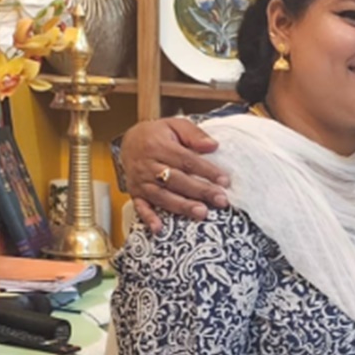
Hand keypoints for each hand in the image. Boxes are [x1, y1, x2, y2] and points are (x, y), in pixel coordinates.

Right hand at [121, 118, 227, 232]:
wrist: (130, 140)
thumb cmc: (158, 133)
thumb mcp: (176, 125)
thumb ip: (194, 134)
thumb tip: (213, 145)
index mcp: (159, 146)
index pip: (186, 160)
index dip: (206, 171)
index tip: (224, 180)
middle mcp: (147, 165)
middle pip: (177, 180)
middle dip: (200, 191)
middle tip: (220, 200)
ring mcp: (140, 180)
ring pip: (162, 196)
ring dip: (182, 206)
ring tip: (201, 213)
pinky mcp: (135, 192)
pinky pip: (140, 207)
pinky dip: (149, 218)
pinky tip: (159, 228)